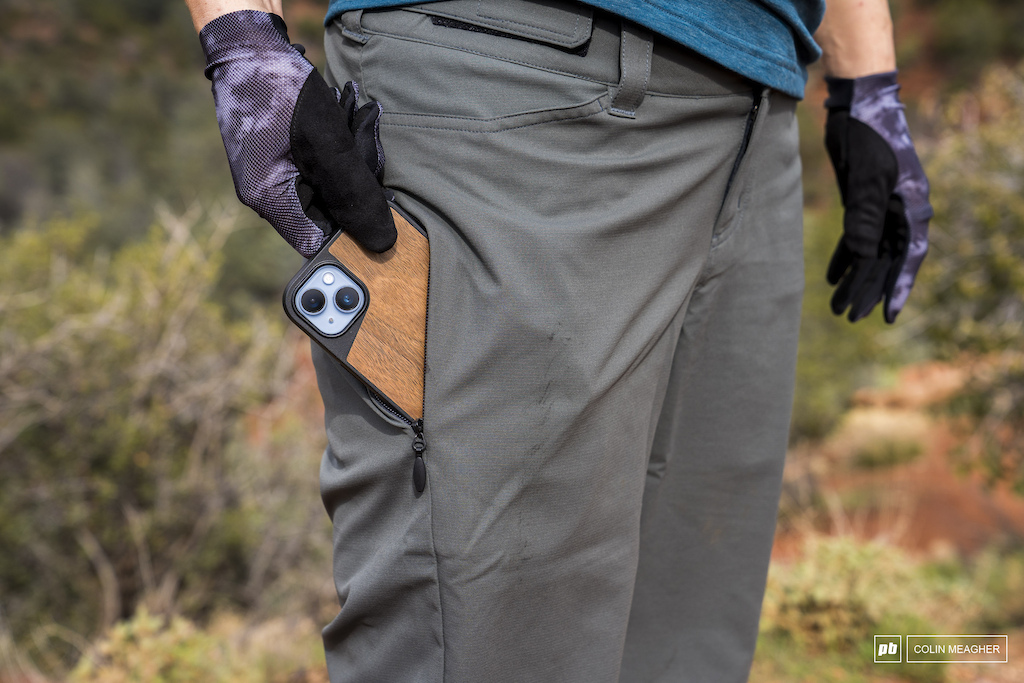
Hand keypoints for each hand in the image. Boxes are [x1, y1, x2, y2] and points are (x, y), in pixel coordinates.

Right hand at [200, 10, 395, 256]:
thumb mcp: (327, 144)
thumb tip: (383, 243)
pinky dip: (343, 142)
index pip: (320, 243)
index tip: (380, 206)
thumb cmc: (281, 89)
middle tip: (362, 138)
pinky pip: (327, 163)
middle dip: (358, 177)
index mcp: (270, 200)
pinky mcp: (288, 155)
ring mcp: (278, 175)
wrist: (250, 43)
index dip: (354, 233)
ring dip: (354, 152)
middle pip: (333, 211)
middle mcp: (270, 194)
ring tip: (354, 115)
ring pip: (335, 184)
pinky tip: (345, 113)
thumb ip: (355, 194)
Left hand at [824, 71, 931, 322]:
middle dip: (867, 290)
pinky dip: (846, 257)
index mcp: (911, 208)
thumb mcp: (866, 177)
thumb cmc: (868, 137)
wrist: (858, 106)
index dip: (897, 288)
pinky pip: (857, 237)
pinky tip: (833, 277)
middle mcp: (901, 212)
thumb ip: (865, 216)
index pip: (907, 257)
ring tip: (837, 306)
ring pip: (870, 253)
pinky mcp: (863, 202)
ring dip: (854, 278)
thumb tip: (863, 255)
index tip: (888, 316)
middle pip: (885, 261)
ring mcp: (882, 208)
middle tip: (849, 317)